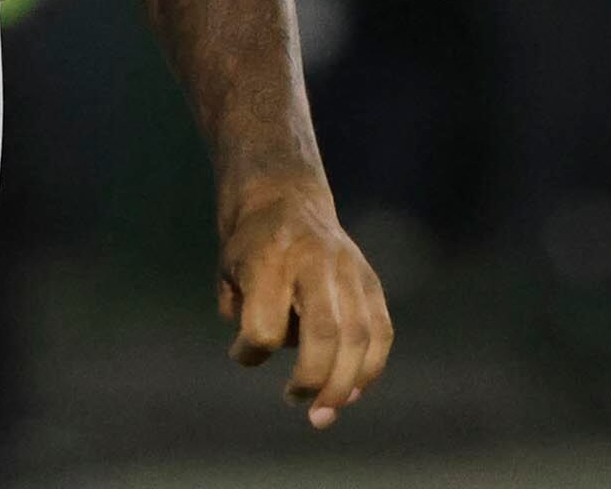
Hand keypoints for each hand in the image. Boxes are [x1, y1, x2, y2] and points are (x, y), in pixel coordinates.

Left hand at [218, 178, 391, 427]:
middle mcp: (315, 262)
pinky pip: (381, 330)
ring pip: (360, 336)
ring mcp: (349, 269)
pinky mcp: (370, 280)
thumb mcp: (228, 271)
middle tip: (295, 403)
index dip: (250, 352)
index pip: (265, 325)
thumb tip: (264, 351)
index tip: (241, 352)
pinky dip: (370, 367)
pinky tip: (352, 392)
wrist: (285, 199)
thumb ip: (242, 312)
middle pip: (324, 333)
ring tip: (324, 412)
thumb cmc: (250, 245)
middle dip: (312, 380)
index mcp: (271, 258)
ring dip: (345, 384)